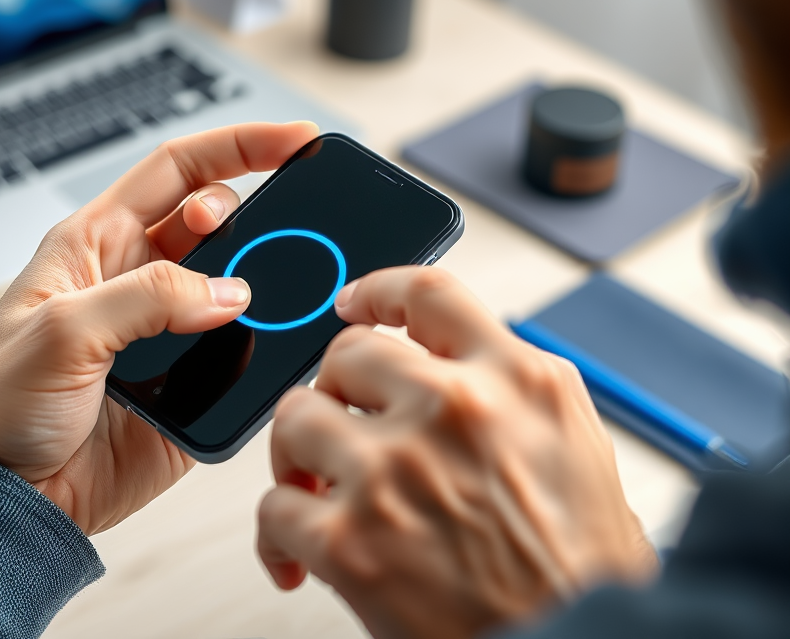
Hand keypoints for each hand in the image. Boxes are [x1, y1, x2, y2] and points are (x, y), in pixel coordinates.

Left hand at [0, 121, 318, 534]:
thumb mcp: (64, 331)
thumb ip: (150, 297)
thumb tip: (230, 291)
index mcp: (99, 243)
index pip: (179, 170)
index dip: (238, 146)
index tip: (294, 140)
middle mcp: (136, 280)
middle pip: (219, 225)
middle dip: (258, 220)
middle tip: (285, 236)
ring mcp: (165, 334)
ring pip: (238, 290)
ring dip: (265, 288)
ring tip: (286, 291)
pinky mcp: (187, 387)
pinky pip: (241, 358)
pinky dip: (264, 350)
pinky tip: (274, 346)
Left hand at [257, 267, 657, 638]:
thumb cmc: (582, 568)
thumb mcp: (572, 443)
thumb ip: (509, 387)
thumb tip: (444, 360)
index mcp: (518, 380)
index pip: (428, 293)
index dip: (379, 289)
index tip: (354, 301)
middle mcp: (455, 410)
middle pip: (347, 354)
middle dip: (336, 391)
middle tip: (341, 427)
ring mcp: (396, 471)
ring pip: (297, 418)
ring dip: (299, 453)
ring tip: (316, 487)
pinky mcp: (351, 542)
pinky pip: (276, 506)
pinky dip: (277, 532)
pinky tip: (298, 554)